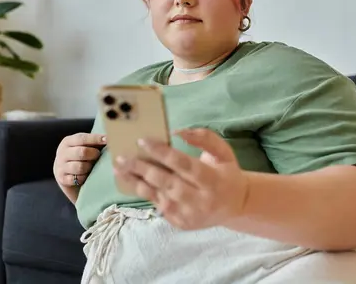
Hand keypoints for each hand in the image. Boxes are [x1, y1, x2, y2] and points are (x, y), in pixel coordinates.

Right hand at [54, 133, 105, 187]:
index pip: (82, 138)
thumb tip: (110, 138)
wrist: (66, 175)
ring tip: (92, 167)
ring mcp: (61, 166)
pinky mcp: (62, 179)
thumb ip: (95, 142)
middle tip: (98, 156)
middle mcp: (62, 153)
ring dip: (89, 167)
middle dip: (94, 154)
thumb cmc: (81, 157)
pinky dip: (84, 178)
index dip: (96, 139)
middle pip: (82, 152)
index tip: (108, 139)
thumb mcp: (84, 146)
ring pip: (80, 167)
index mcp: (68, 141)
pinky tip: (86, 176)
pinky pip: (77, 179)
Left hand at [113, 128, 248, 230]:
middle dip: (142, 169)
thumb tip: (177, 131)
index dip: (162, 152)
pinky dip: (143, 193)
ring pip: (157, 196)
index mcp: (212, 180)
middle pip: (166, 182)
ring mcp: (189, 214)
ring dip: (136, 182)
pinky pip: (157, 205)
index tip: (142, 141)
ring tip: (119, 169)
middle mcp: (200, 200)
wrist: (237, 206)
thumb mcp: (223, 151)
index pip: (183, 164)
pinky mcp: (180, 223)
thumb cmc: (227, 173)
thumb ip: (204, 138)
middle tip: (122, 157)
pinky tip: (131, 181)